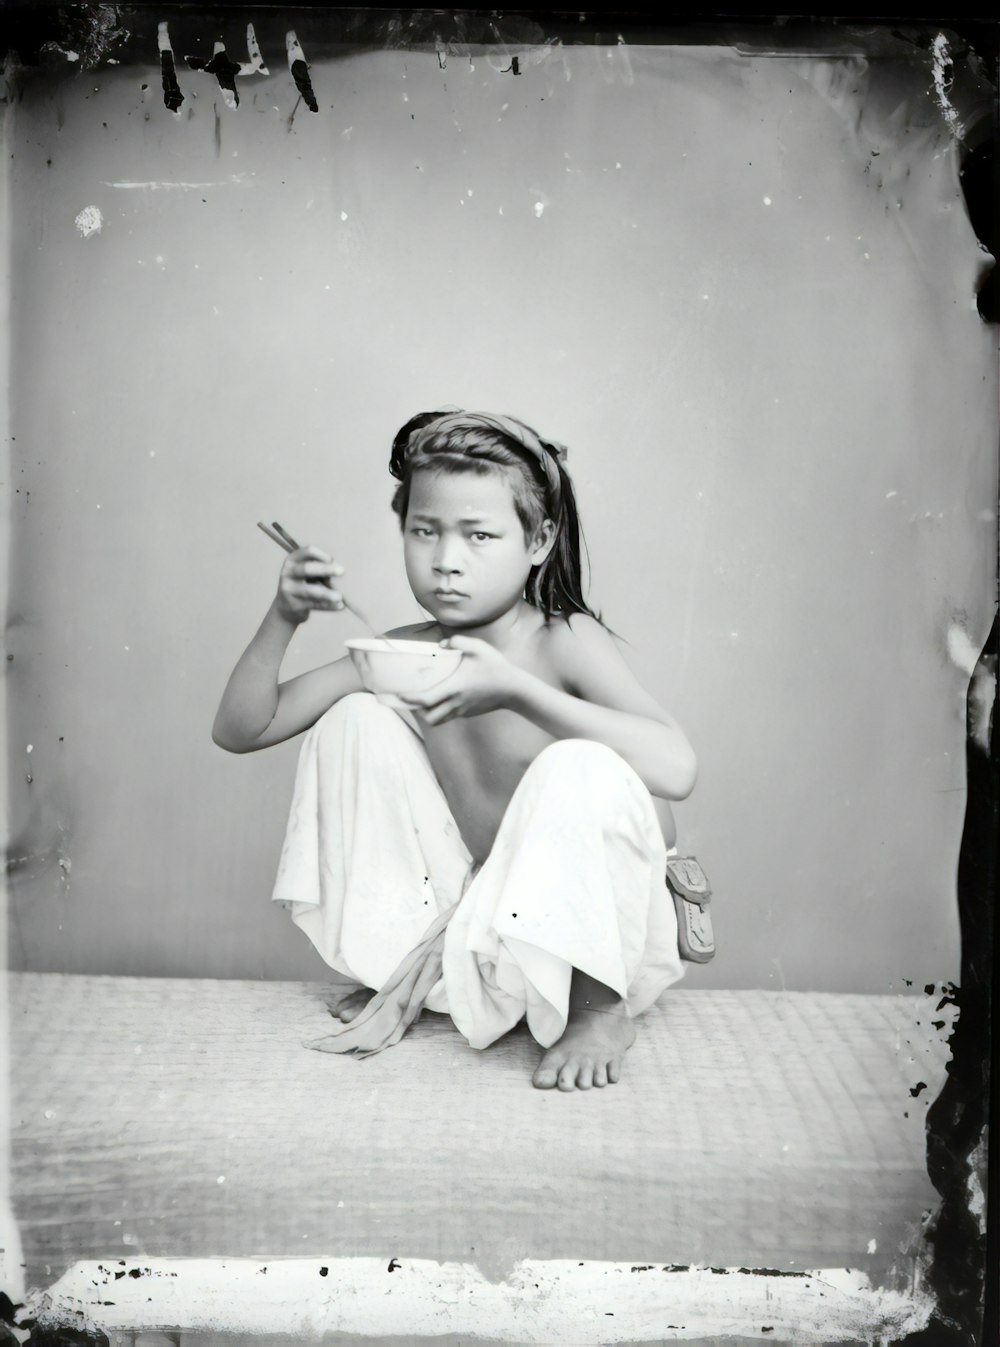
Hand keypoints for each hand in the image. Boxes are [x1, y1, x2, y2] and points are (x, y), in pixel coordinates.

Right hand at [275, 545, 345, 624]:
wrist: (285, 607)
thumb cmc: (302, 584)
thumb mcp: (306, 572)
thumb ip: (319, 568)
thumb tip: (340, 569)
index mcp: (292, 560)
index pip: (308, 551)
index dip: (323, 555)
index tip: (335, 561)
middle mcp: (288, 573)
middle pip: (307, 569)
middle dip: (326, 569)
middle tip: (342, 571)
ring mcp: (288, 589)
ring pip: (310, 590)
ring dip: (327, 593)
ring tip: (340, 596)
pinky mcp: (293, 605)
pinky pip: (314, 604)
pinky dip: (329, 605)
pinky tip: (339, 605)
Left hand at [401, 636, 523, 723]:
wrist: (513, 689)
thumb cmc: (495, 666)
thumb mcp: (478, 647)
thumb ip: (457, 642)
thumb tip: (441, 644)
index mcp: (454, 687)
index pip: (425, 699)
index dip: (409, 699)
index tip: (398, 694)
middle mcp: (455, 702)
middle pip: (428, 716)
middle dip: (416, 710)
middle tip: (408, 699)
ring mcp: (462, 710)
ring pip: (438, 720)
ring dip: (428, 713)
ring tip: (423, 700)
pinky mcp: (468, 713)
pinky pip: (449, 716)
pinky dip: (441, 711)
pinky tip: (442, 698)